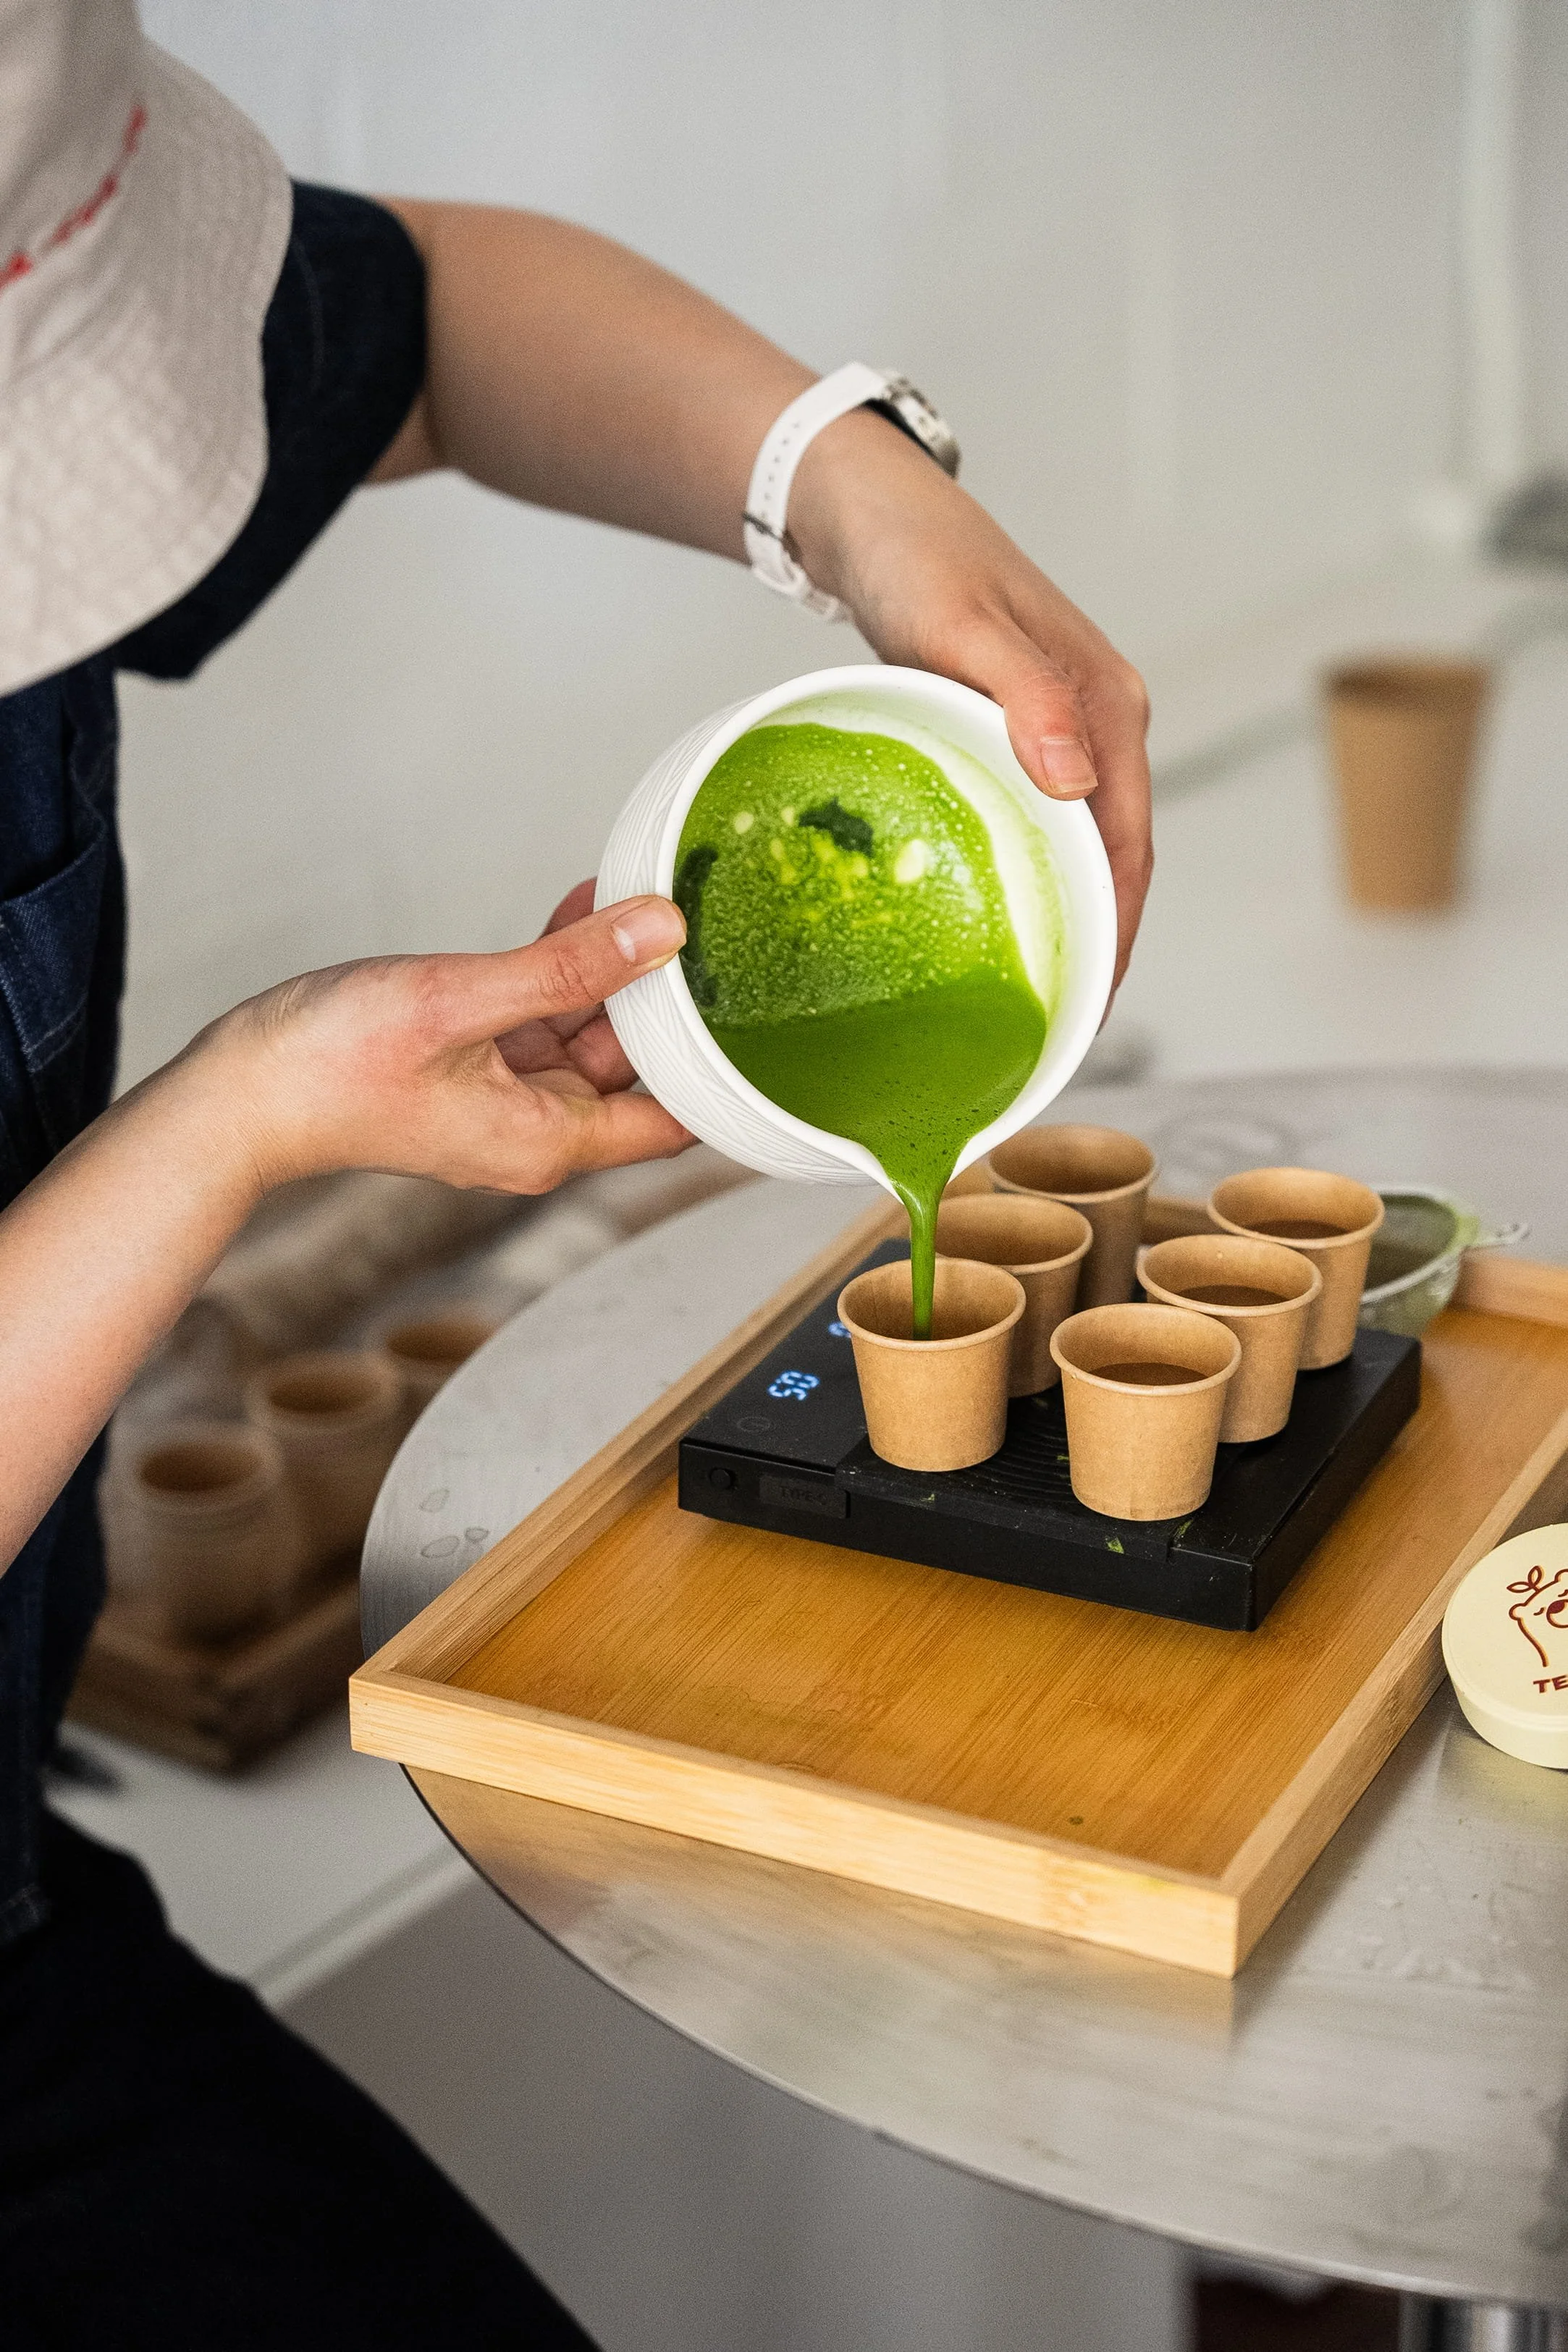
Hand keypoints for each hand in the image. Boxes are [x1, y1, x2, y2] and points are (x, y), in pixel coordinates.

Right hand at [191, 892, 690, 1194]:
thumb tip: (660, 932)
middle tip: (706, 921)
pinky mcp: (469, 1066)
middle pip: (634, 1068)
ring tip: (649, 895)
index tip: (754, 1009)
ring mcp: (502, 1099)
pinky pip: (538, 1016)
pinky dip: (562, 969)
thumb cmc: (334, 1064)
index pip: (673, 1120)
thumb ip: (567, 968)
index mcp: (548, 1140)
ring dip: (612, 970)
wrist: (239, 1092)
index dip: (717, 1068)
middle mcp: (535, 1129)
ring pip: (586, 1034)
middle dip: (665, 999)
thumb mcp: (463, 1000)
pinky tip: (585, 908)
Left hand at [790, 412, 1152, 989]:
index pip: (1128, 845)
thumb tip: (1080, 782)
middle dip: (1100, 943)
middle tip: (1061, 1027)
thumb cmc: (911, 556)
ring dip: (1068, 916)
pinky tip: (997, 918)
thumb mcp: (959, 626)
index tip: (1091, 1005)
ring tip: (1036, 995)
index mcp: (1105, 705)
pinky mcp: (1016, 730)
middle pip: (1115, 856)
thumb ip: (1023, 697)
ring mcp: (1060, 727)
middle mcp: (1096, 720)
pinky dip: (1032, 876)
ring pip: (1079, 844)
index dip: (1118, 932)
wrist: (864, 506)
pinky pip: (1040, 821)